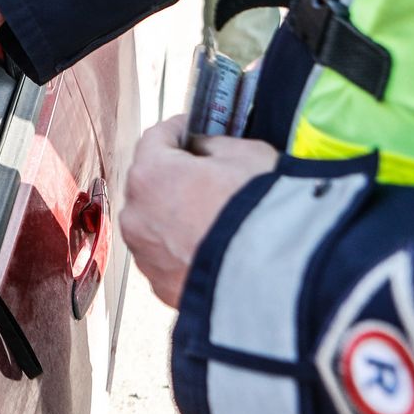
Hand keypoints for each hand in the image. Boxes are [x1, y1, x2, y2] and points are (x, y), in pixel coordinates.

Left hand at [120, 115, 277, 306]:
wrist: (277, 277)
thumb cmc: (261, 211)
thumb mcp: (247, 155)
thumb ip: (215, 146)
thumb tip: (204, 150)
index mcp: (151, 174)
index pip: (155, 137)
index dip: (178, 130)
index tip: (192, 130)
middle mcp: (136, 214)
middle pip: (149, 182)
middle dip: (174, 175)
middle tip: (207, 175)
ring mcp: (145, 253)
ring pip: (154, 223)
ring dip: (174, 215)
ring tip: (212, 217)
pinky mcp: (159, 284)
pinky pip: (166, 257)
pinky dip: (182, 249)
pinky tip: (212, 247)